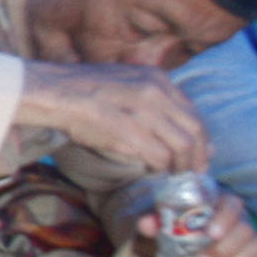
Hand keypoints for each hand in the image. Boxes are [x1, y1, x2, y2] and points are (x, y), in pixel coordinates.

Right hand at [14, 63, 212, 174]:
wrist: (54, 92)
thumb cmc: (84, 91)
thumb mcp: (127, 84)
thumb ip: (153, 101)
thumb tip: (174, 130)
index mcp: (158, 79)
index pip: (194, 114)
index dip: (202, 140)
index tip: (198, 157)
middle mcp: (157, 92)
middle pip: (196, 132)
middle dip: (198, 158)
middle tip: (193, 175)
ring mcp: (144, 111)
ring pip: (183, 147)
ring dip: (182, 167)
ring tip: (174, 177)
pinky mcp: (129, 131)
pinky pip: (159, 157)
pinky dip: (161, 169)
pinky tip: (153, 172)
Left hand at [129, 200, 256, 256]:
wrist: (190, 249)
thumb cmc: (182, 229)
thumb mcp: (167, 223)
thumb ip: (157, 220)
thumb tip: (146, 224)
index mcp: (222, 205)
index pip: (233, 205)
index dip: (225, 219)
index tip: (211, 234)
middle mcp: (241, 221)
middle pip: (247, 231)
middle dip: (225, 249)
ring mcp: (250, 242)